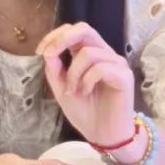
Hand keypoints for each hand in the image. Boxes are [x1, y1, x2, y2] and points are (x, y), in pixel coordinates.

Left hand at [38, 22, 136, 147]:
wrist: (103, 134)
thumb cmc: (86, 112)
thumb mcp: (62, 90)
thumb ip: (55, 71)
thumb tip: (47, 51)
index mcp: (89, 54)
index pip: (74, 31)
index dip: (55, 36)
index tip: (39, 51)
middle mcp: (105, 54)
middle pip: (85, 29)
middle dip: (62, 39)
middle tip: (48, 55)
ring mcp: (116, 63)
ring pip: (88, 53)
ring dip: (73, 73)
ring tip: (72, 91)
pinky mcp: (124, 76)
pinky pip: (100, 68)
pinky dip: (86, 81)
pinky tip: (84, 93)